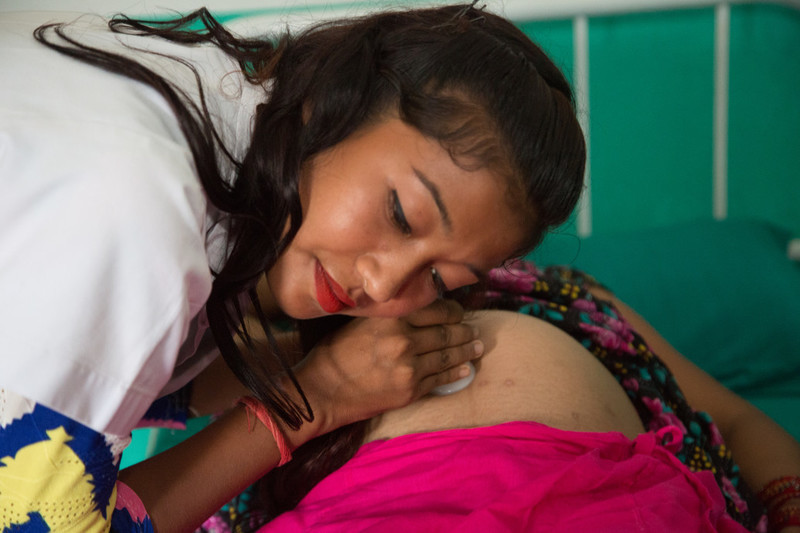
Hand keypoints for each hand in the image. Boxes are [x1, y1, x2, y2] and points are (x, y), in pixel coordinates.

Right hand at [290, 299, 482, 443]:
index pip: (438, 309)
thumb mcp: (361, 321)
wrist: (322, 390)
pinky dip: (456, 373)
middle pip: (448, 332)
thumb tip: (419, 307)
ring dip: (467, 351)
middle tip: (474, 330)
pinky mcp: (410, 390)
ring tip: (477, 347)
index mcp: (393, 318)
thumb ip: (391, 314)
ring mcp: (409, 367)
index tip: (459, 313)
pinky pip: (441, 379)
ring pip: (449, 356)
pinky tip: (465, 369)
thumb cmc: (336, 352)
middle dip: (465, 331)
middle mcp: (405, 340)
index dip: (454, 311)